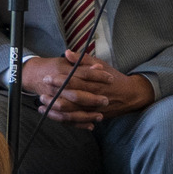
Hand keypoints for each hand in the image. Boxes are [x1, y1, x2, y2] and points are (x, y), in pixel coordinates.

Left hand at [29, 52, 148, 125]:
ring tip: (42, 102)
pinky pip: (75, 120)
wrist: (130, 95)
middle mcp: (94, 98)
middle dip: (55, 94)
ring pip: (72, 112)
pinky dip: (61, 118)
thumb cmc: (114, 78)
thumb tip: (67, 53)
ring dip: (55, 108)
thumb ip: (83, 59)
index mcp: (95, 83)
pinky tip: (50, 114)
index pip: (75, 81)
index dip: (60, 80)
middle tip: (43, 90)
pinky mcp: (93, 117)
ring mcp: (93, 109)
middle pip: (72, 97)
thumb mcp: (102, 65)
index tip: (48, 77)